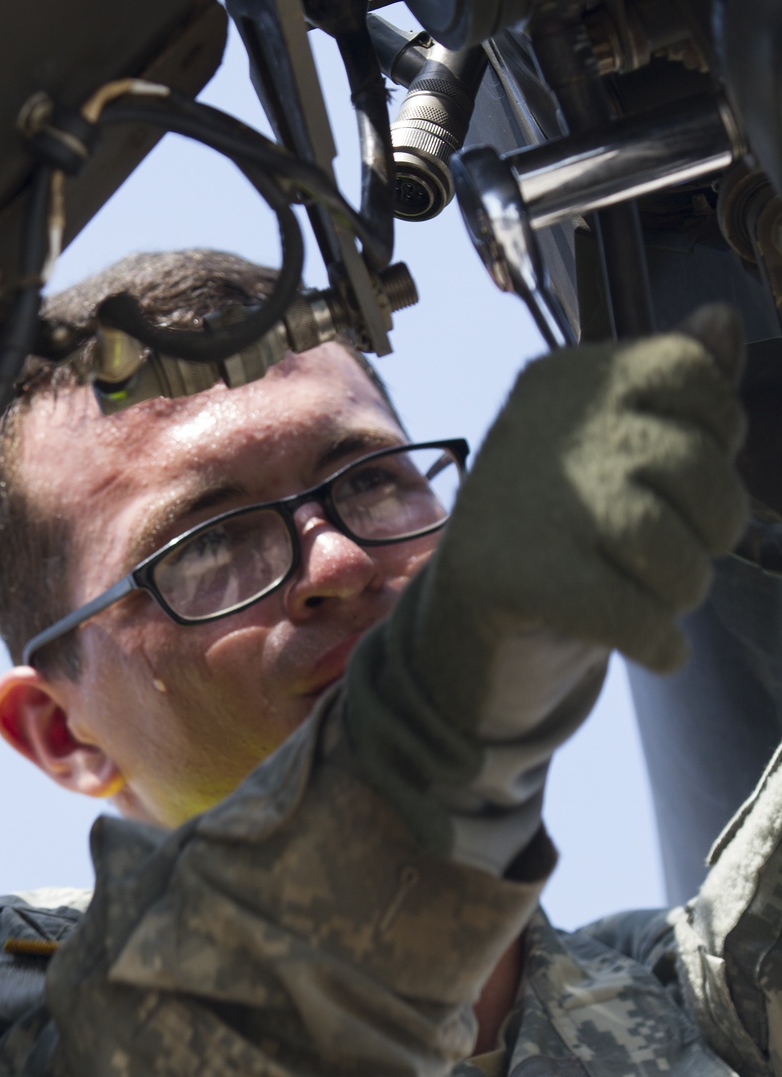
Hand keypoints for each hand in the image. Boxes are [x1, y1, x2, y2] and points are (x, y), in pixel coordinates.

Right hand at [342, 307, 748, 865]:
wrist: (459, 634)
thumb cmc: (554, 539)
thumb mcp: (616, 454)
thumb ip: (675, 394)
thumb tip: (722, 320)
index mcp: (564, 381)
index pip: (688, 370)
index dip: (719, 432)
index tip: (689, 482)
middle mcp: (541, 427)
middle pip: (695, 464)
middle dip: (712, 528)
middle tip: (680, 560)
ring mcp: (523, 501)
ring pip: (669, 547)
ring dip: (685, 590)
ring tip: (662, 604)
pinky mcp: (511, 578)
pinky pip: (633, 616)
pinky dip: (661, 644)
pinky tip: (659, 651)